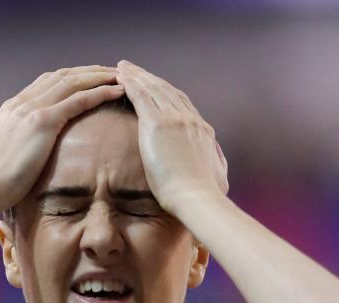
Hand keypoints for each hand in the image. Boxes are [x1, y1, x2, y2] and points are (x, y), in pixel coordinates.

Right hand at [0, 65, 124, 213]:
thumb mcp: (6, 156)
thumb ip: (19, 147)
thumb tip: (29, 157)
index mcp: (13, 108)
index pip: (48, 82)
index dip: (73, 78)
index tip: (92, 79)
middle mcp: (22, 102)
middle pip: (63, 75)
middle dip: (90, 72)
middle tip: (113, 73)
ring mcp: (31, 109)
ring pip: (73, 81)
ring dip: (99, 76)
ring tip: (121, 77)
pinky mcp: (42, 122)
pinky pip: (78, 100)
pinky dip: (99, 92)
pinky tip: (116, 91)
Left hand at [115, 60, 228, 214]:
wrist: (197, 198)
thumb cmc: (206, 195)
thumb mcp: (219, 175)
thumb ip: (216, 160)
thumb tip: (215, 154)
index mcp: (203, 131)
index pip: (183, 104)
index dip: (167, 93)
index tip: (156, 88)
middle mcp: (189, 119)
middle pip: (167, 91)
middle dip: (150, 79)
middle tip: (135, 71)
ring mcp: (174, 119)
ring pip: (152, 89)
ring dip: (137, 76)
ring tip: (123, 68)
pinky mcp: (157, 124)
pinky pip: (141, 95)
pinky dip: (130, 83)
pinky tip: (120, 76)